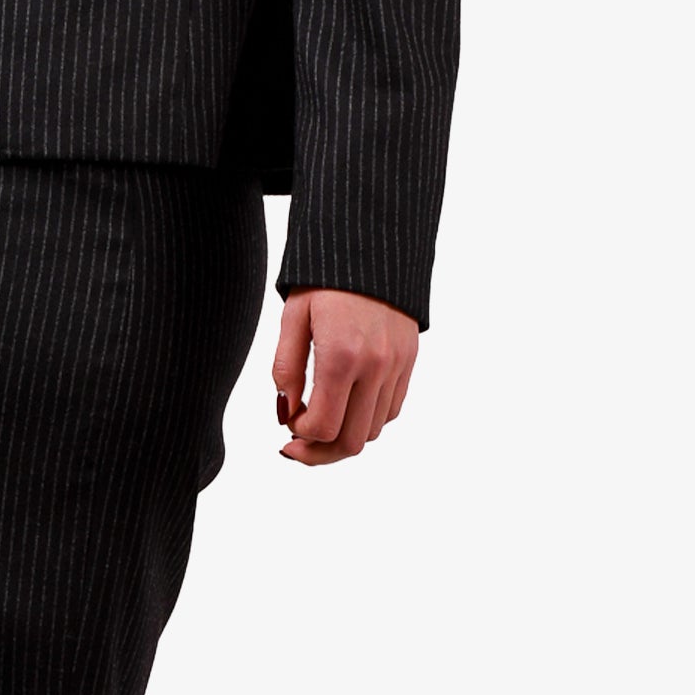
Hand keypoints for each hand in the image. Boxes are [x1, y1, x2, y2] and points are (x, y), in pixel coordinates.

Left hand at [272, 289, 418, 466]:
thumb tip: (285, 412)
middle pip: (352, 441)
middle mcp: (376, 366)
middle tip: (297, 445)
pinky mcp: (409, 361)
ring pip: (373, 430)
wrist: (372, 242)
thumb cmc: (325, 278)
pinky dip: (366, 418)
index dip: (300, 436)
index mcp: (342, 355)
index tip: (287, 421)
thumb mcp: (294, 318)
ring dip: (344, 436)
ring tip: (321, 422)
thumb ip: (286, 370)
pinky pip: (390, 409)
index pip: (324, 427)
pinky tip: (346, 405)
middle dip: (320, 452)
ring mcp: (397, 365)